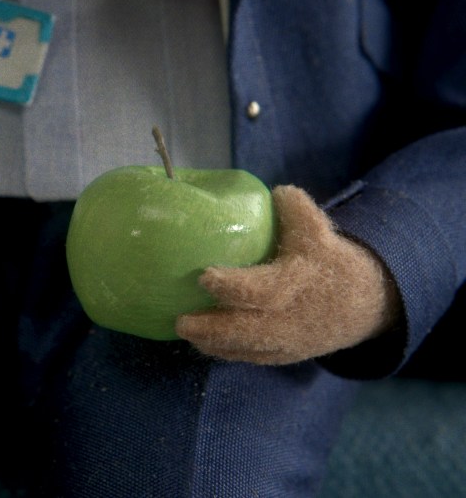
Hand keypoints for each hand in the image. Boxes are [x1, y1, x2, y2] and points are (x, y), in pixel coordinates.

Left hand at [176, 185, 400, 364]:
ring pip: (245, 348)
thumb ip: (296, 210)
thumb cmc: (334, 262)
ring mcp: (288, 341)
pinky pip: (252, 358)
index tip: (205, 276)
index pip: (261, 291)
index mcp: (297, 284)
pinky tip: (204, 344)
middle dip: (211, 328)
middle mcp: (290, 318)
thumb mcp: (320, 231)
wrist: (368, 304)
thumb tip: (275, 191)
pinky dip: (227, 353)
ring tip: (186, 332)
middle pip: (245, 330)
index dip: (232, 287)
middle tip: (181, 321)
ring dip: (213, 344)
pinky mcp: (286, 354)